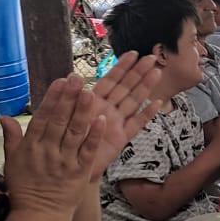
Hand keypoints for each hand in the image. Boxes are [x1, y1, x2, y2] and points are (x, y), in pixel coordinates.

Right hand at [1, 73, 130, 213]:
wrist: (38, 216)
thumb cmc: (24, 188)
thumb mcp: (12, 161)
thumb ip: (11, 137)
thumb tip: (3, 115)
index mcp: (31, 146)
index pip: (42, 117)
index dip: (52, 98)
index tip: (60, 81)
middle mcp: (47, 151)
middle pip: (59, 121)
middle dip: (68, 98)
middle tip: (77, 78)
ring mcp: (65, 162)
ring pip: (74, 132)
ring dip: (82, 112)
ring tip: (90, 92)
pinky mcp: (80, 172)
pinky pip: (88, 151)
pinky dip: (95, 135)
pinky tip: (103, 119)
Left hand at [76, 50, 164, 180]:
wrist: (66, 167)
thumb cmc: (63, 141)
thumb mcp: (61, 116)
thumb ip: (67, 99)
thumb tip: (67, 78)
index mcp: (93, 101)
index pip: (110, 80)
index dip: (121, 67)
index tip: (132, 53)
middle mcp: (107, 109)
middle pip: (125, 87)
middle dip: (138, 72)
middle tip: (151, 57)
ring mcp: (116, 122)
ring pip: (133, 101)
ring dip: (145, 87)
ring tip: (157, 72)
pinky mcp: (121, 138)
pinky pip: (136, 124)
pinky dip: (147, 115)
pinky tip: (158, 104)